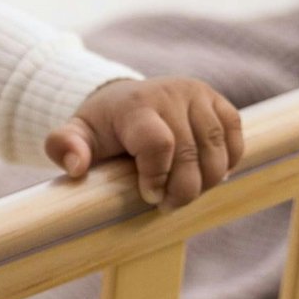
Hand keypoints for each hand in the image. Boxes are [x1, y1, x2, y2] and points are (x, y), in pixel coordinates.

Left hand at [45, 77, 244, 208]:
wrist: (126, 100)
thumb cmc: (103, 128)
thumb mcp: (76, 134)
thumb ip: (64, 147)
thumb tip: (75, 167)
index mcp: (135, 104)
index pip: (158, 143)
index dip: (158, 176)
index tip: (149, 195)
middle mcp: (171, 93)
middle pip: (191, 152)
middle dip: (183, 188)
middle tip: (168, 205)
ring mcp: (199, 96)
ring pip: (217, 149)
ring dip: (206, 181)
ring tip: (186, 194)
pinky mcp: (219, 102)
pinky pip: (234, 138)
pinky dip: (226, 163)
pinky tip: (206, 175)